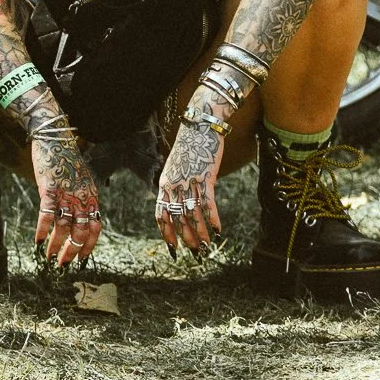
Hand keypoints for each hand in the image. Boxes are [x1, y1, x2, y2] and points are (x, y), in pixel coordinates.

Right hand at [29, 125, 102, 265]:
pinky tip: (36, 240)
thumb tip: (77, 219)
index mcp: (91, 196)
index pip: (95, 228)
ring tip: (48, 257)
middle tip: (62, 264)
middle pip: (80, 232)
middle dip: (71, 251)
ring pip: (63, 228)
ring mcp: (66, 194)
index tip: (81, 259)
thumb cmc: (65, 158)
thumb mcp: (81, 179)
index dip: (88, 246)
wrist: (54, 137)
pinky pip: (47, 215)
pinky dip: (42, 230)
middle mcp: (81, 198)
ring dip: (56, 246)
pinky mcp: (49, 189)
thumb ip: (82, 199)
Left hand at [156, 113, 224, 253]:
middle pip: (178, 218)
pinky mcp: (205, 177)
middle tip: (195, 252)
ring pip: (193, 213)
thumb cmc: (190, 148)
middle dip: (186, 238)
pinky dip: (213, 218)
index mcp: (164, 184)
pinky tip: (218, 230)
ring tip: (207, 247)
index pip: (161, 214)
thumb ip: (178, 186)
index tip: (173, 247)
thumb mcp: (177, 168)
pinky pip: (208, 202)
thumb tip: (188, 204)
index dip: (166, 232)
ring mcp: (189, 181)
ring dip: (201, 233)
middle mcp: (174, 185)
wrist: (199, 127)